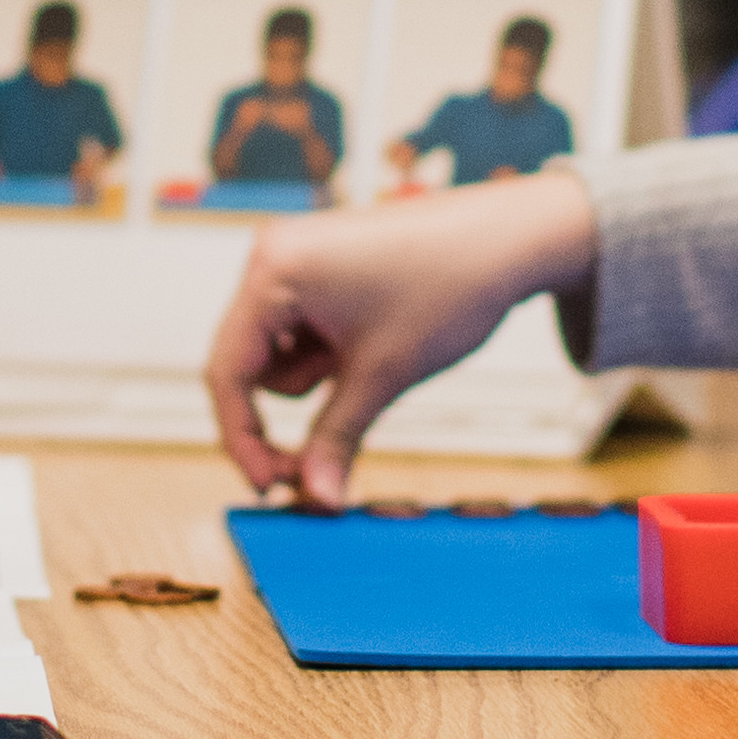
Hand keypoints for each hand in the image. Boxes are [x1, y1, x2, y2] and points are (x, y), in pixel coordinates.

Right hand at [207, 172, 596, 508]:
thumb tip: (316, 499)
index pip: (228, 372)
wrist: (509, 238)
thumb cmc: (448, 286)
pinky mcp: (323, 263)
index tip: (272, 486)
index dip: (244, 439)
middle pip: (250, 363)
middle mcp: (273, 255)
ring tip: (375, 360)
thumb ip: (336, 439)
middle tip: (325, 455)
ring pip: (281, 351)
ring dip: (319, 376)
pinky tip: (376, 342)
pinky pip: (305, 328)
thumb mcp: (382, 375)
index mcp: (272, 271)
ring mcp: (298, 255)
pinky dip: (332, 352)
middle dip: (297, 402)